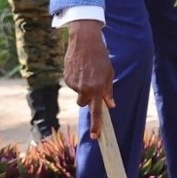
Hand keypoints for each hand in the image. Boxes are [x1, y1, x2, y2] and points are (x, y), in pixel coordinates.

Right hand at [64, 20, 114, 138]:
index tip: (95, 136)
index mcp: (97, 88)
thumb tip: (110, 105)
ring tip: (87, 71)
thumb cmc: (101, 57)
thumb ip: (109, 91)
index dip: (96, 125)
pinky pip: (72, 84)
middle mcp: (84, 88)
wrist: (85, 41)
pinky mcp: (66, 78)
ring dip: (83, 87)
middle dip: (88, 99)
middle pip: (84, 103)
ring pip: (78, 93)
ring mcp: (73, 84)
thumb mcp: (109, 73)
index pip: (96, 111)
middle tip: (93, 86)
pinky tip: (80, 68)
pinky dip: (77, 79)